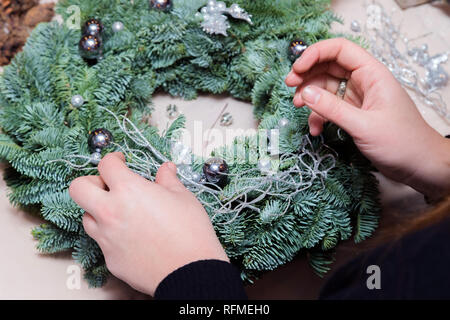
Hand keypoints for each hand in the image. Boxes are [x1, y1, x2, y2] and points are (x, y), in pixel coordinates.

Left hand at [69, 152, 228, 295]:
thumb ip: (168, 180)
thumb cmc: (190, 234)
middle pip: (78, 188)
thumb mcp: (183, 198)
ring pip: (86, 217)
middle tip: (108, 184)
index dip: (113, 158)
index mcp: (129, 191)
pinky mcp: (110, 259)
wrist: (190, 272)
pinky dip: (111, 235)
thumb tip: (166, 169)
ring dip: (99, 210)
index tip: (120, 161)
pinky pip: (102, 241)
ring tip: (121, 212)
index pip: (106, 165)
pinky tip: (131, 236)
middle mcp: (111, 212)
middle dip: (90, 182)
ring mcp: (107, 238)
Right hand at [285, 38, 449, 200]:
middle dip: (308, 75)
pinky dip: (319, 116)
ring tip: (299, 108)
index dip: (315, 54)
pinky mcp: (354, 114)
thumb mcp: (363, 125)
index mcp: (372, 74)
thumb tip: (305, 93)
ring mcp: (358, 98)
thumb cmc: (401, 143)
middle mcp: (364, 82)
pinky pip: (330, 108)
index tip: (297, 70)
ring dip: (311, 98)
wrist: (419, 166)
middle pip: (329, 67)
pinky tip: (315, 129)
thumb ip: (332, 109)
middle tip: (290, 86)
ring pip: (326, 88)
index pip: (340, 50)